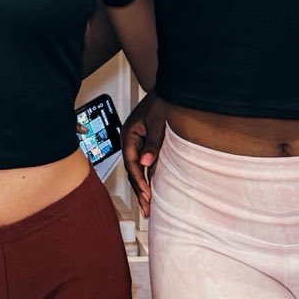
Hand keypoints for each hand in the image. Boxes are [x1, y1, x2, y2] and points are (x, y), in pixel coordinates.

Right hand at [121, 92, 166, 214]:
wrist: (169, 90)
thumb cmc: (162, 102)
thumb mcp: (158, 123)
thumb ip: (152, 144)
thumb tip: (146, 163)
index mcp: (128, 135)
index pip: (131, 163)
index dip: (139, 181)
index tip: (147, 195)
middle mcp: (129, 140)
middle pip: (131, 170)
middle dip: (139, 190)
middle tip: (146, 209)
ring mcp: (135, 142)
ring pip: (136, 169)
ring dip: (142, 186)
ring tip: (148, 205)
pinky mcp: (143, 143)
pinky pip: (142, 163)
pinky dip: (146, 176)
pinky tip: (151, 187)